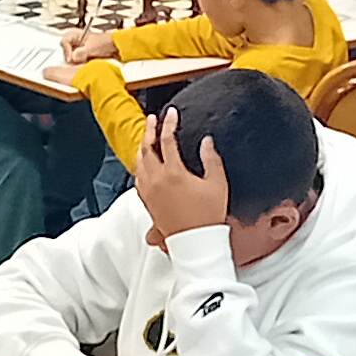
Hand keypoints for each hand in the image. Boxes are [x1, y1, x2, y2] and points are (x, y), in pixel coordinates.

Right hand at [58, 27, 116, 65]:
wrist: (115, 47)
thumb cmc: (105, 42)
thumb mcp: (92, 47)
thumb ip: (81, 52)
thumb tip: (72, 57)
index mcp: (75, 34)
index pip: (64, 42)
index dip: (66, 51)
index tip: (70, 59)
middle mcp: (75, 40)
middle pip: (65, 50)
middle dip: (70, 56)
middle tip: (74, 62)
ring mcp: (77, 48)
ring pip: (70, 56)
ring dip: (74, 60)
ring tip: (80, 62)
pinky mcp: (81, 55)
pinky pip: (75, 60)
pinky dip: (78, 63)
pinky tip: (82, 63)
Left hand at [131, 107, 233, 239]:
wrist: (195, 241)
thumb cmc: (208, 215)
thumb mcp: (217, 184)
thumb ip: (211, 159)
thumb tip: (206, 142)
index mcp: (173, 173)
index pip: (167, 140)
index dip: (169, 123)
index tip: (172, 113)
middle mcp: (156, 180)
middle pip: (147, 148)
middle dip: (149, 130)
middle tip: (152, 119)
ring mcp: (148, 191)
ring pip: (139, 162)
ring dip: (142, 146)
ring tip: (147, 138)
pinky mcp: (146, 201)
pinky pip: (138, 177)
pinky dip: (139, 164)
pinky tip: (144, 164)